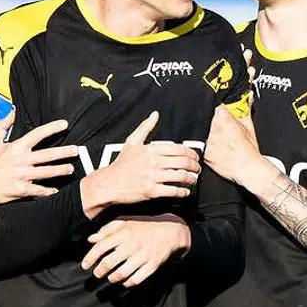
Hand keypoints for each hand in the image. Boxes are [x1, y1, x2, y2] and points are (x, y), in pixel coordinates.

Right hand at [0, 112, 79, 205]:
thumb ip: (2, 126)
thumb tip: (12, 112)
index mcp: (16, 148)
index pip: (37, 134)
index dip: (52, 128)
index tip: (65, 124)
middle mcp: (20, 161)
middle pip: (47, 155)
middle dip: (64, 152)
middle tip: (76, 150)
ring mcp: (21, 175)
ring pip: (46, 172)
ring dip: (60, 170)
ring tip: (71, 169)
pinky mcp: (21, 189)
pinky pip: (39, 190)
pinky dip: (48, 191)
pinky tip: (57, 191)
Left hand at [81, 214, 190, 286]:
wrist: (170, 231)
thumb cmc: (143, 227)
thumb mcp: (125, 222)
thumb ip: (107, 230)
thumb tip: (91, 239)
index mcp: (123, 233)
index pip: (101, 247)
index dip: (90, 258)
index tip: (85, 266)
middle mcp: (132, 245)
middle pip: (109, 263)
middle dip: (99, 271)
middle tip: (97, 274)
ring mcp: (143, 256)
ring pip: (121, 273)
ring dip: (112, 278)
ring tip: (110, 278)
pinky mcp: (152, 265)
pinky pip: (137, 279)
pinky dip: (128, 283)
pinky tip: (125, 282)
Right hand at [82, 112, 200, 217]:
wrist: (110, 183)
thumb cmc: (121, 164)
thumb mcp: (132, 142)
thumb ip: (145, 128)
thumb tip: (155, 114)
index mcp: (151, 150)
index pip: (179, 149)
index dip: (191, 153)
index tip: (195, 157)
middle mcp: (154, 162)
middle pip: (183, 162)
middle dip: (194, 166)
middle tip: (197, 169)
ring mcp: (153, 177)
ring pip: (180, 176)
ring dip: (191, 178)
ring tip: (193, 180)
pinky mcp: (151, 191)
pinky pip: (172, 191)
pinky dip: (182, 192)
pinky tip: (185, 191)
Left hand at [204, 102, 260, 185]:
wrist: (249, 169)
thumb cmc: (249, 150)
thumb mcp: (249, 126)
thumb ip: (246, 109)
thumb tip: (249, 96)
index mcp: (224, 117)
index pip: (210, 104)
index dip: (209, 107)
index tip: (211, 111)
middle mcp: (213, 127)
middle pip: (202, 117)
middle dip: (204, 120)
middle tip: (213, 128)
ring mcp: (207, 140)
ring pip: (197, 131)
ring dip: (200, 132)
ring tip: (213, 139)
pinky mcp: (203, 152)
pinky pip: (197, 146)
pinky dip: (200, 146)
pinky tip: (209, 148)